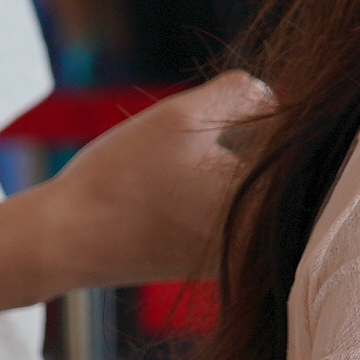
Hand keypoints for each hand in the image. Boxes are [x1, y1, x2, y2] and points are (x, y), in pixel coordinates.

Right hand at [37, 73, 271, 289]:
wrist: (65, 241)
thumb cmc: (123, 179)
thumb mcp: (182, 115)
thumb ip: (239, 93)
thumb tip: (270, 97)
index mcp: (264, 209)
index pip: (294, 145)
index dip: (260, 117)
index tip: (215, 122)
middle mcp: (260, 243)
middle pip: (274, 170)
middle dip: (243, 144)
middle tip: (191, 146)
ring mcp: (239, 260)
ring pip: (249, 191)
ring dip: (224, 169)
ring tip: (173, 173)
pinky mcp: (215, 265)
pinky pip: (230, 215)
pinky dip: (209, 195)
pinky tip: (170, 192)